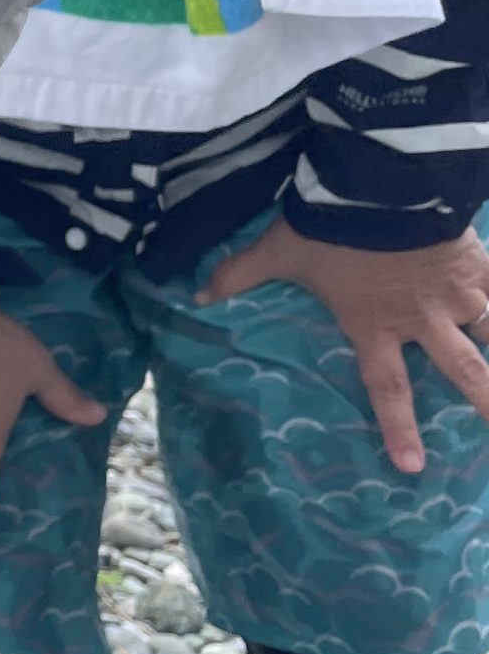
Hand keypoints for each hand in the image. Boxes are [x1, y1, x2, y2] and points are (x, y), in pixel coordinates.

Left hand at [200, 221, 488, 474]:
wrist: (381, 186)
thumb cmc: (328, 226)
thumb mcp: (277, 252)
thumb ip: (238, 275)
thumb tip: (195, 295)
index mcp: (374, 325)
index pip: (387, 389)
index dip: (399, 429)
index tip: (413, 467)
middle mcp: (422, 319)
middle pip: (463, 372)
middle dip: (486, 403)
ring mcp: (458, 291)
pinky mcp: (478, 261)